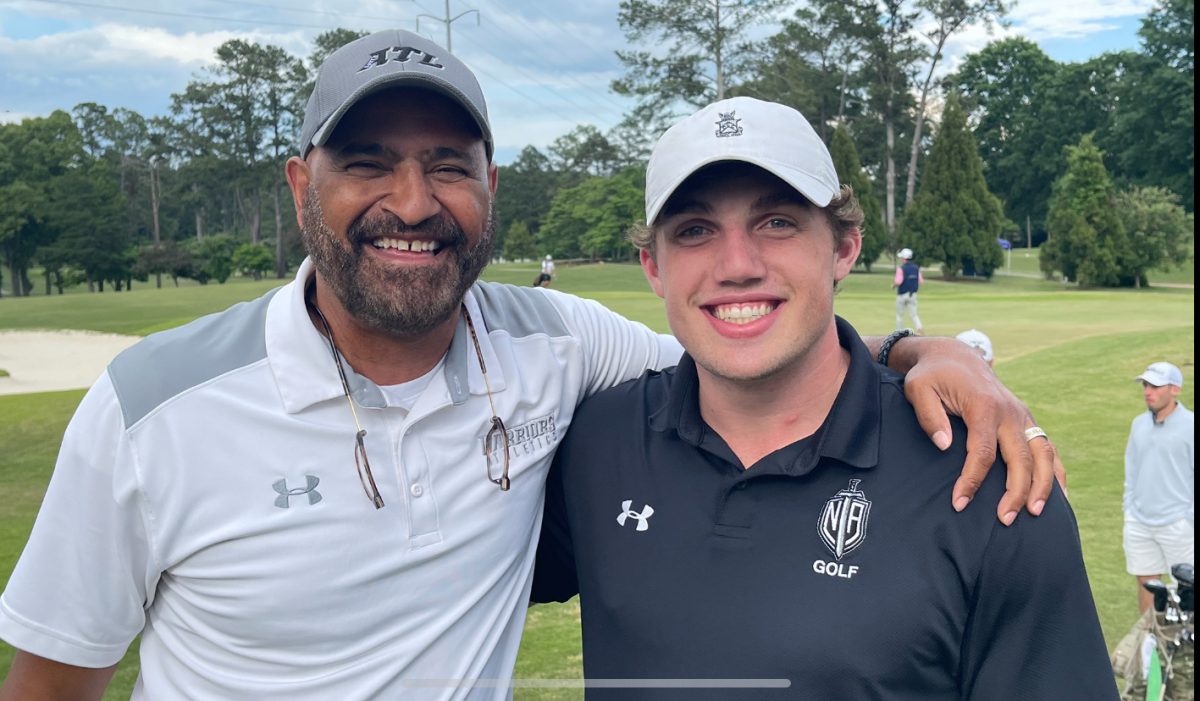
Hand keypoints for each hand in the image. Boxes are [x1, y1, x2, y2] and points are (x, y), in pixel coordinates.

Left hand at [886, 336, 1065, 525]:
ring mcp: (1022, 416)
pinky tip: (1060, 496)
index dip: (972, 481)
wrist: (954, 357)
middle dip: (1015, 492)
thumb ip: (930, 417)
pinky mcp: (1027, 420)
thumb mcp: (919, 390)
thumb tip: (944, 446)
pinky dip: (1056, 471)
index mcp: (983, 406)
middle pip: (1021, 458)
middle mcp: (1010, 412)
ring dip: (1043, 486)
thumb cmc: (932, 377)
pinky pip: (1048, 448)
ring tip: (1035, 514)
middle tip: (1005, 520)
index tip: (959, 504)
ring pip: (1043, 454)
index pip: (982, 453)